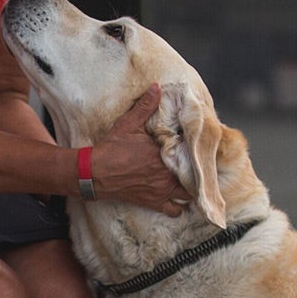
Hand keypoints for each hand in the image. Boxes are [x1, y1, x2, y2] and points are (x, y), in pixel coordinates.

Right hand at [89, 83, 189, 216]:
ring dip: (193, 188)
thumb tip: (157, 87)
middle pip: (195, 174)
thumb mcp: (129, 123)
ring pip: (189, 193)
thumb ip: (145, 106)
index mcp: (164, 153)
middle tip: (200, 164)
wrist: (95, 173)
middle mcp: (167, 173)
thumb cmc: (112, 148)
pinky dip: (179, 207)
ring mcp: (162, 190)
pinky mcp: (154, 202)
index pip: (192, 152)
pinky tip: (179, 200)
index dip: (198, 149)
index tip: (201, 145)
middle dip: (199, 169)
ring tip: (194, 182)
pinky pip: (174, 210)